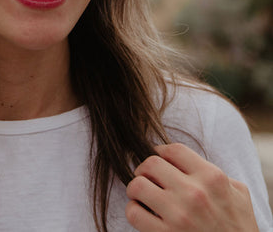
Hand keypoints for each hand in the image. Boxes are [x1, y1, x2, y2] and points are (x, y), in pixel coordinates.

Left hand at [125, 143, 258, 231]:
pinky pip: (134, 213)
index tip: (159, 159)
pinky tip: (143, 213)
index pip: (174, 149)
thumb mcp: (238, 195)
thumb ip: (217, 174)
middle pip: (151, 163)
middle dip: (145, 169)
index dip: (161, 151)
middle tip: (148, 177)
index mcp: (212, 178)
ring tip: (142, 194)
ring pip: (137, 185)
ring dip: (136, 188)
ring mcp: (179, 215)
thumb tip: (190, 162)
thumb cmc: (239, 228)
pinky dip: (134, 210)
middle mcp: (194, 193)